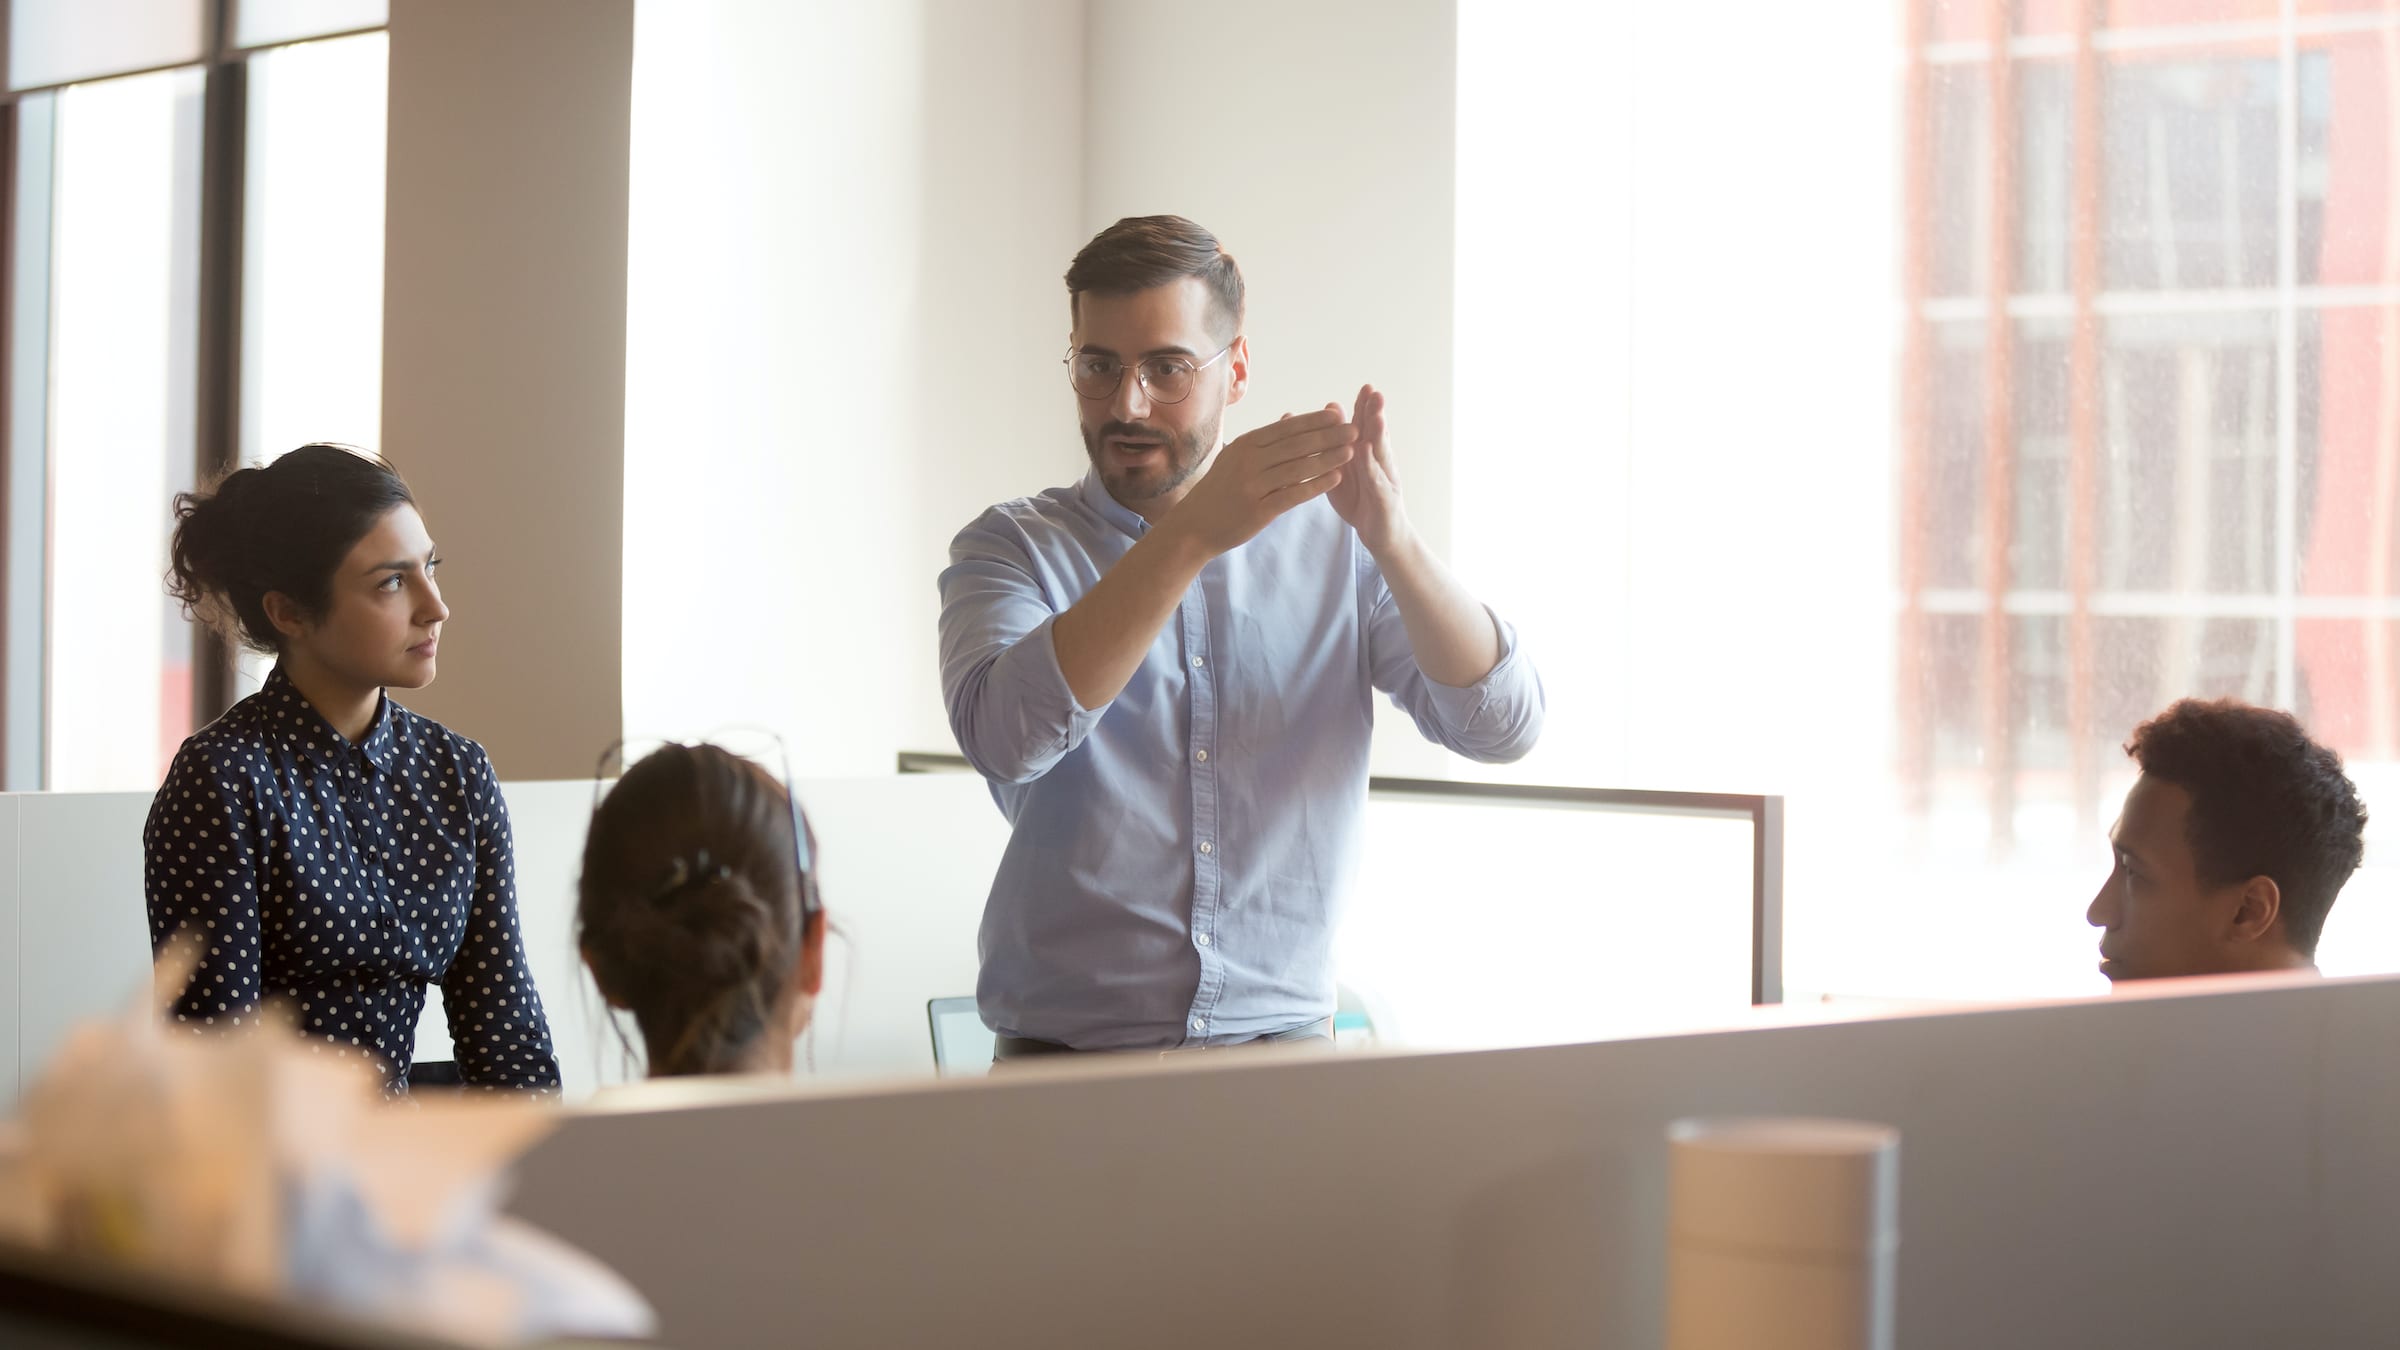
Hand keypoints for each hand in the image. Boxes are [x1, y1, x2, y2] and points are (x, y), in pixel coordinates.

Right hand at [1159, 407, 1355, 557]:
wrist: (1194, 525)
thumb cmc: (1219, 490)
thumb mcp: (1236, 458)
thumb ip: (1265, 441)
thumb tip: (1290, 418)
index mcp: (1246, 445)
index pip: (1286, 428)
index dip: (1314, 420)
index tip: (1338, 414)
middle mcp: (1249, 461)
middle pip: (1297, 445)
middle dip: (1329, 436)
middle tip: (1355, 430)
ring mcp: (1253, 485)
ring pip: (1299, 467)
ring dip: (1328, 458)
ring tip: (1351, 452)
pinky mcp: (1259, 509)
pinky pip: (1294, 494)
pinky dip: (1317, 485)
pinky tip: (1337, 479)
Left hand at [1327, 385, 1408, 555]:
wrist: (1381, 537)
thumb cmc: (1360, 500)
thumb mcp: (1342, 472)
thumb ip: (1333, 447)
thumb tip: (1324, 418)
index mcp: (1366, 455)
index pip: (1366, 427)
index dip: (1365, 407)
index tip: (1365, 386)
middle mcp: (1379, 464)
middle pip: (1376, 435)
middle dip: (1376, 413)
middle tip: (1375, 392)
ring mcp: (1384, 481)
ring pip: (1380, 454)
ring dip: (1378, 435)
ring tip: (1376, 417)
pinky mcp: (1383, 501)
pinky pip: (1375, 482)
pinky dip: (1370, 467)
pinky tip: (1365, 453)